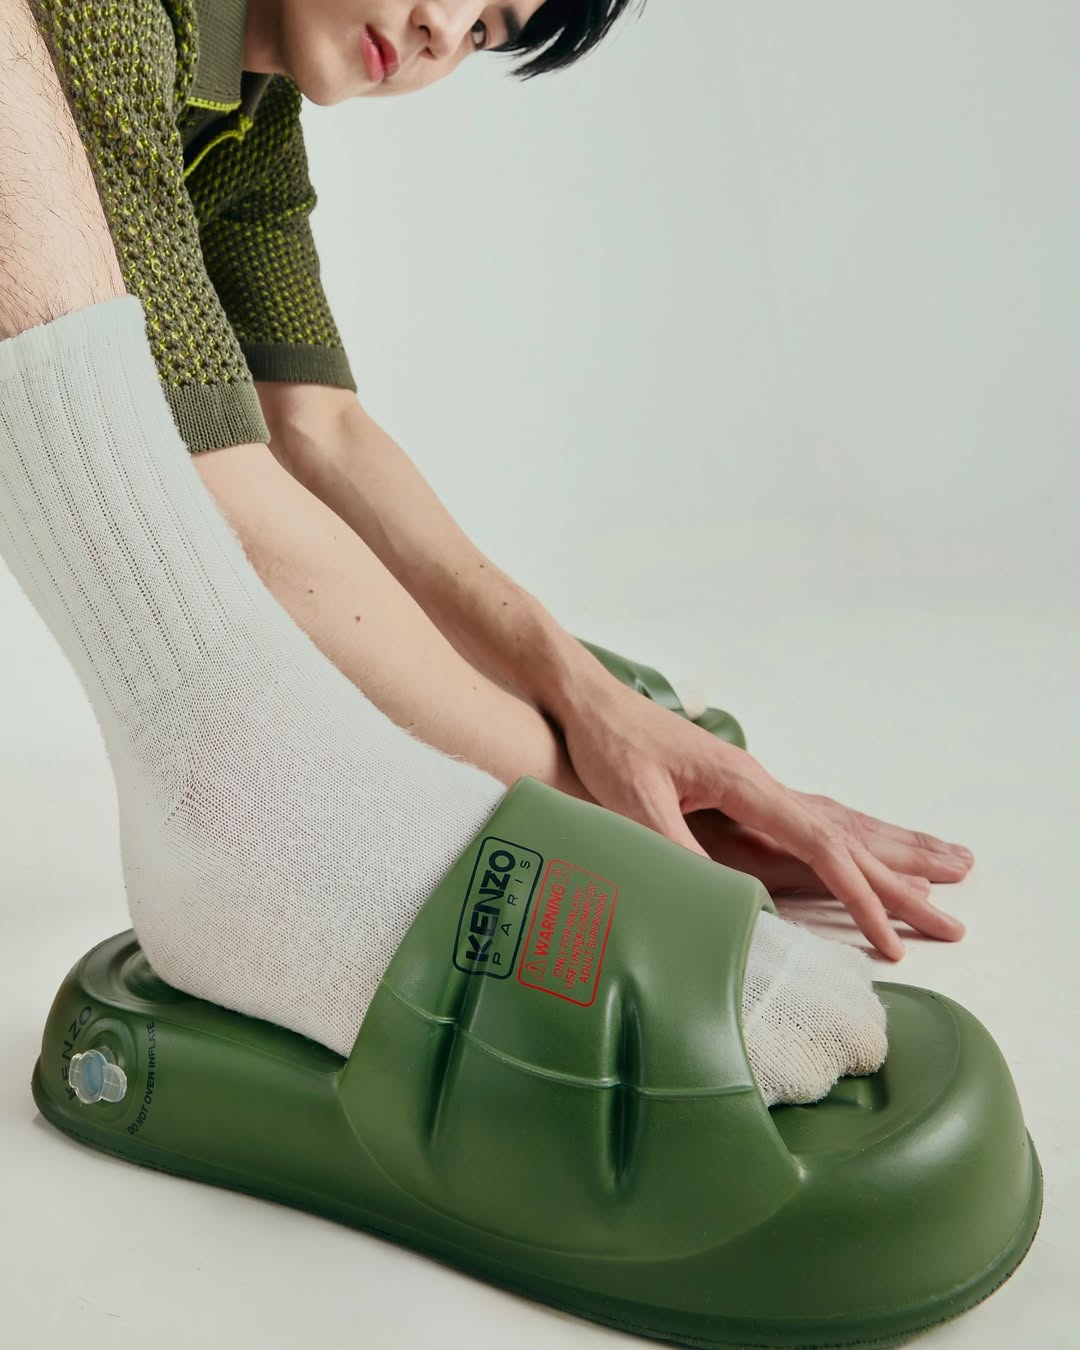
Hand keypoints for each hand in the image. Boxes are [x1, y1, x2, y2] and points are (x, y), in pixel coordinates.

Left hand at [558, 678, 972, 959]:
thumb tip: (729, 899)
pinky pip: (816, 820)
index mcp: (745, 784)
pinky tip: (871, 846)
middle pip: (849, 835)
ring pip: (841, 823)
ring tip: (952, 867)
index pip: (821, 845)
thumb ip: (679, 847)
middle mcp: (762, 782)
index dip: (858, 895)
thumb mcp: (634, 801)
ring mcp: (755, 785)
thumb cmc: (610, 744)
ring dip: (895, 851)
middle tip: (955, 917)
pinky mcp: (740, 791)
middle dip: (904, 880)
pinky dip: (855, 838)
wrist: (591, 701)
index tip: (890, 939)